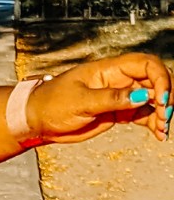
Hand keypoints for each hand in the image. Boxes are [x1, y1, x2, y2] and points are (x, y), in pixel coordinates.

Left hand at [29, 54, 171, 144]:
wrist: (38, 121)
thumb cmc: (51, 104)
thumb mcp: (79, 101)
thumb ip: (111, 98)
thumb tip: (140, 96)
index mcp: (109, 69)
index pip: (146, 65)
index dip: (159, 79)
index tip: (159, 99)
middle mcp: (119, 80)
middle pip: (154, 81)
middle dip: (165, 97)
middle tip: (164, 117)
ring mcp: (120, 96)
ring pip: (152, 99)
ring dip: (162, 113)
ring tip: (162, 130)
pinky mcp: (118, 113)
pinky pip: (143, 115)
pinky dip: (153, 123)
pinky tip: (158, 134)